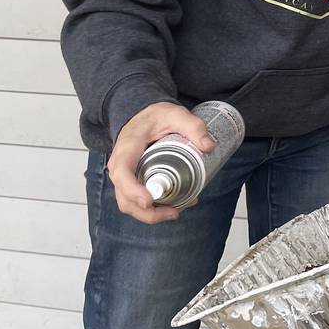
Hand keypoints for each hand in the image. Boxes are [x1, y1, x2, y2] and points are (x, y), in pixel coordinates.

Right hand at [108, 101, 213, 223]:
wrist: (143, 116)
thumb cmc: (155, 116)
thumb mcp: (176, 114)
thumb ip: (193, 126)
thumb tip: (209, 146)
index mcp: (126, 148)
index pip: (122, 173)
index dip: (133, 190)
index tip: (150, 201)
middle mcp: (120, 166)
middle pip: (124, 198)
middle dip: (147, 212)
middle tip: (174, 212)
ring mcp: (125, 177)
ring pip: (130, 205)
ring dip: (152, 214)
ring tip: (178, 210)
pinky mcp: (132, 182)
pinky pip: (137, 201)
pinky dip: (154, 209)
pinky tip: (175, 205)